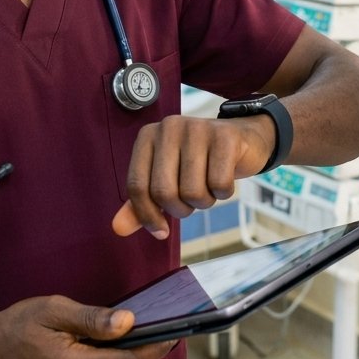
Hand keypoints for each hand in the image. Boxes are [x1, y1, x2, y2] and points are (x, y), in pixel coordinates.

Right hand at [0, 295, 175, 358]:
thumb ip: (91, 318)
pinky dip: (119, 356)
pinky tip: (126, 339)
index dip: (156, 346)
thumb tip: (127, 321)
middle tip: (170, 325)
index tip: (176, 328)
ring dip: (136, 355)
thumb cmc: (20, 326)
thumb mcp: (54, 311)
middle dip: (151, 350)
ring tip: (152, 330)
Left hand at [112, 114, 274, 239]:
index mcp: (148, 136)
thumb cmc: (199, 164)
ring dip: (204, 201)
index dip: (147, 216)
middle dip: (180, 209)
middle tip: (191, 201)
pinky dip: (224, 193)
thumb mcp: (166, 180)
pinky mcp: (225, 136)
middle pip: (164, 192)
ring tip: (208, 186)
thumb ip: (141, 203)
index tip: (161, 231)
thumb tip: (117, 228)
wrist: (241, 140)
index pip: (137, 186)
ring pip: (193, 191)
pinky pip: (219, 184)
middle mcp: (169, 127)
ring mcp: (198, 128)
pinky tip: (225, 178)